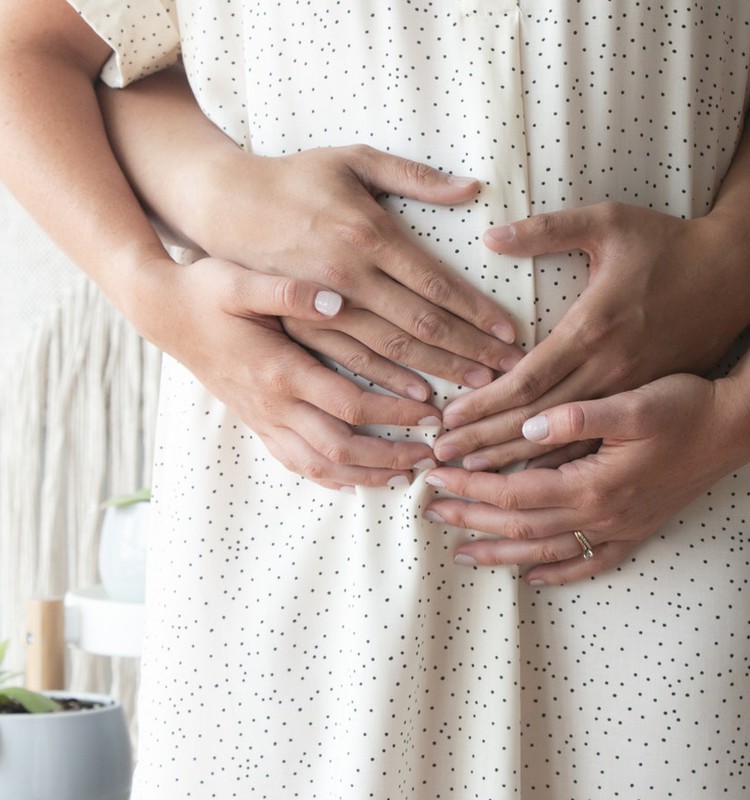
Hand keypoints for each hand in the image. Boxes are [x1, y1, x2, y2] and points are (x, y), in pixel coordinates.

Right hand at [130, 255, 442, 489]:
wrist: (163, 314)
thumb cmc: (204, 293)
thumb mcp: (240, 281)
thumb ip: (288, 292)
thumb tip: (337, 299)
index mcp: (279, 370)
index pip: (350, 404)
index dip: (394, 413)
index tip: (431, 411)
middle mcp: (272, 404)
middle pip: (340, 449)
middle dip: (389, 458)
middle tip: (429, 456)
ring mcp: (262, 419)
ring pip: (318, 466)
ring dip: (364, 476)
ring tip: (402, 477)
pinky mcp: (255, 422)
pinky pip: (294, 463)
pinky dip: (328, 477)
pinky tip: (352, 480)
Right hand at [187, 143, 522, 387]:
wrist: (224, 206)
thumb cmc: (294, 178)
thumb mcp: (352, 159)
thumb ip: (414, 175)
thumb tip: (472, 187)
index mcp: (367, 235)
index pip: (436, 285)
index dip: (477, 312)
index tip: (510, 333)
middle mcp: (349, 278)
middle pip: (421, 326)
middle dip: (470, 351)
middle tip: (509, 372)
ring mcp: (323, 308)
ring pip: (390, 353)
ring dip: (437, 373)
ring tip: (476, 389)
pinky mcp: (302, 326)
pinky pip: (350, 364)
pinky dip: (386, 385)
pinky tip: (417, 400)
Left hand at [423, 372, 749, 583]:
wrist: (734, 430)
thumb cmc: (685, 409)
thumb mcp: (633, 402)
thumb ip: (577, 417)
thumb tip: (527, 426)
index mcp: (591, 483)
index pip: (512, 492)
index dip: (470, 486)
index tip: (436, 477)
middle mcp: (600, 515)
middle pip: (519, 526)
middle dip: (471, 519)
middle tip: (431, 515)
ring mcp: (618, 529)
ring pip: (546, 551)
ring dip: (500, 553)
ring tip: (463, 554)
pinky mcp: (635, 532)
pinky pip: (590, 563)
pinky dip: (559, 573)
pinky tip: (534, 578)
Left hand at [432, 202, 749, 466]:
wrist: (736, 275)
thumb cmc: (668, 244)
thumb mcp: (609, 222)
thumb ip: (547, 230)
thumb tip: (490, 236)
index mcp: (593, 329)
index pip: (525, 381)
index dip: (482, 404)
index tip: (447, 418)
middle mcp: (608, 370)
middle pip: (535, 421)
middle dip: (484, 441)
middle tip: (441, 455)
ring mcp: (628, 392)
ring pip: (563, 442)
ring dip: (514, 461)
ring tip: (471, 475)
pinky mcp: (643, 402)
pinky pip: (596, 444)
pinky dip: (560, 462)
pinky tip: (531, 477)